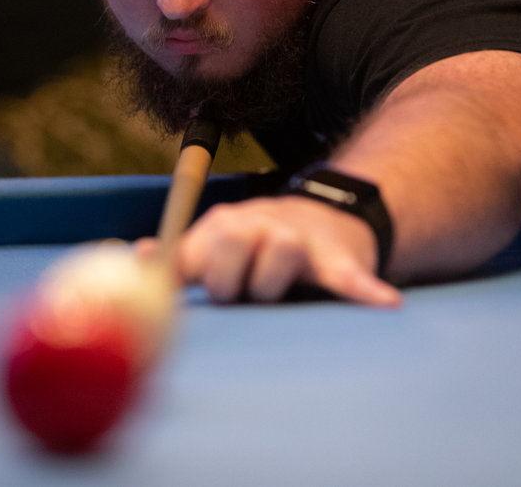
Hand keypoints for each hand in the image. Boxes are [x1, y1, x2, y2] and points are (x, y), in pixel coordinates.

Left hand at [175, 197, 401, 305]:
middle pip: (230, 241)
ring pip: (282, 252)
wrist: (327, 218)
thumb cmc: (259, 244)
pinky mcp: (338, 259)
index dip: (181, 278)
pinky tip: (384, 303)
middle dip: (227, 278)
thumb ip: (179, 258)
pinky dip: (363, 290)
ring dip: (275, 279)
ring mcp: (300, 240)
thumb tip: (136, 255)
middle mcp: (259, 224)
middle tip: (238, 292)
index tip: (177, 293)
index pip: (189, 251)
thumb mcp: (217, 243)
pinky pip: (349, 277)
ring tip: (279, 289)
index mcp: (223, 226)